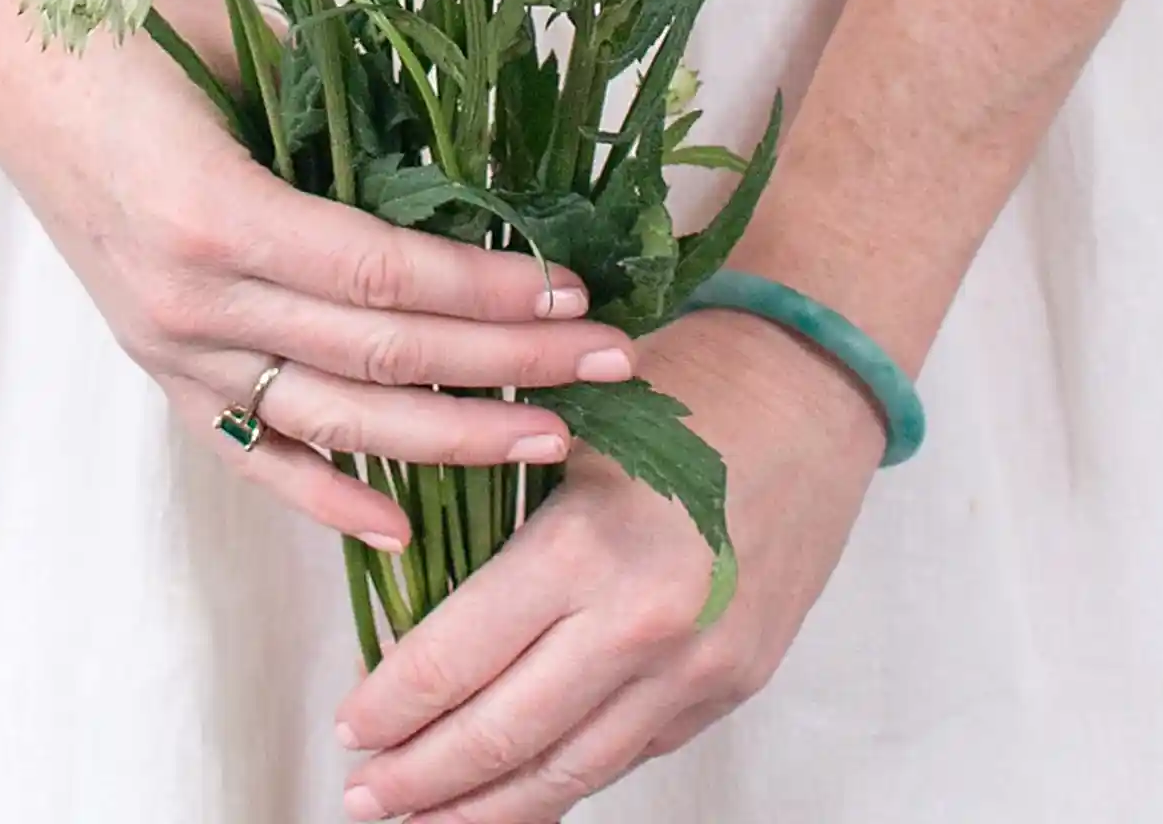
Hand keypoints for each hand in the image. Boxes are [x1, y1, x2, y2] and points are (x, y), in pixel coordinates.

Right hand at [0, 0, 635, 550]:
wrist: (7, 59)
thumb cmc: (137, 28)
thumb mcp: (251, 49)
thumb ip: (351, 111)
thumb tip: (473, 154)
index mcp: (218, 210)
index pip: (386, 278)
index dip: (488, 294)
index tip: (577, 292)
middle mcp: (192, 297)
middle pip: (379, 359)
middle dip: (505, 368)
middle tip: (607, 365)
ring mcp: (168, 343)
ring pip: (329, 421)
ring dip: (447, 439)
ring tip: (547, 439)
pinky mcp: (155, 363)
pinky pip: (248, 448)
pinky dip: (322, 493)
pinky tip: (401, 525)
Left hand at [334, 309, 883, 818]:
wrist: (815, 387)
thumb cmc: (684, 383)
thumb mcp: (569, 424)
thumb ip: (499, 514)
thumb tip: (411, 606)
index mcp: (588, 547)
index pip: (459, 658)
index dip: (392, 705)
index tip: (347, 728)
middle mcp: (644, 626)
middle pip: (506, 736)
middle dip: (423, 780)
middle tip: (362, 797)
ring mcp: (697, 668)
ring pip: (570, 772)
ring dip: (489, 807)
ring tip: (426, 821)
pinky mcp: (733, 685)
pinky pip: (630, 752)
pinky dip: (565, 779)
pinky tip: (520, 787)